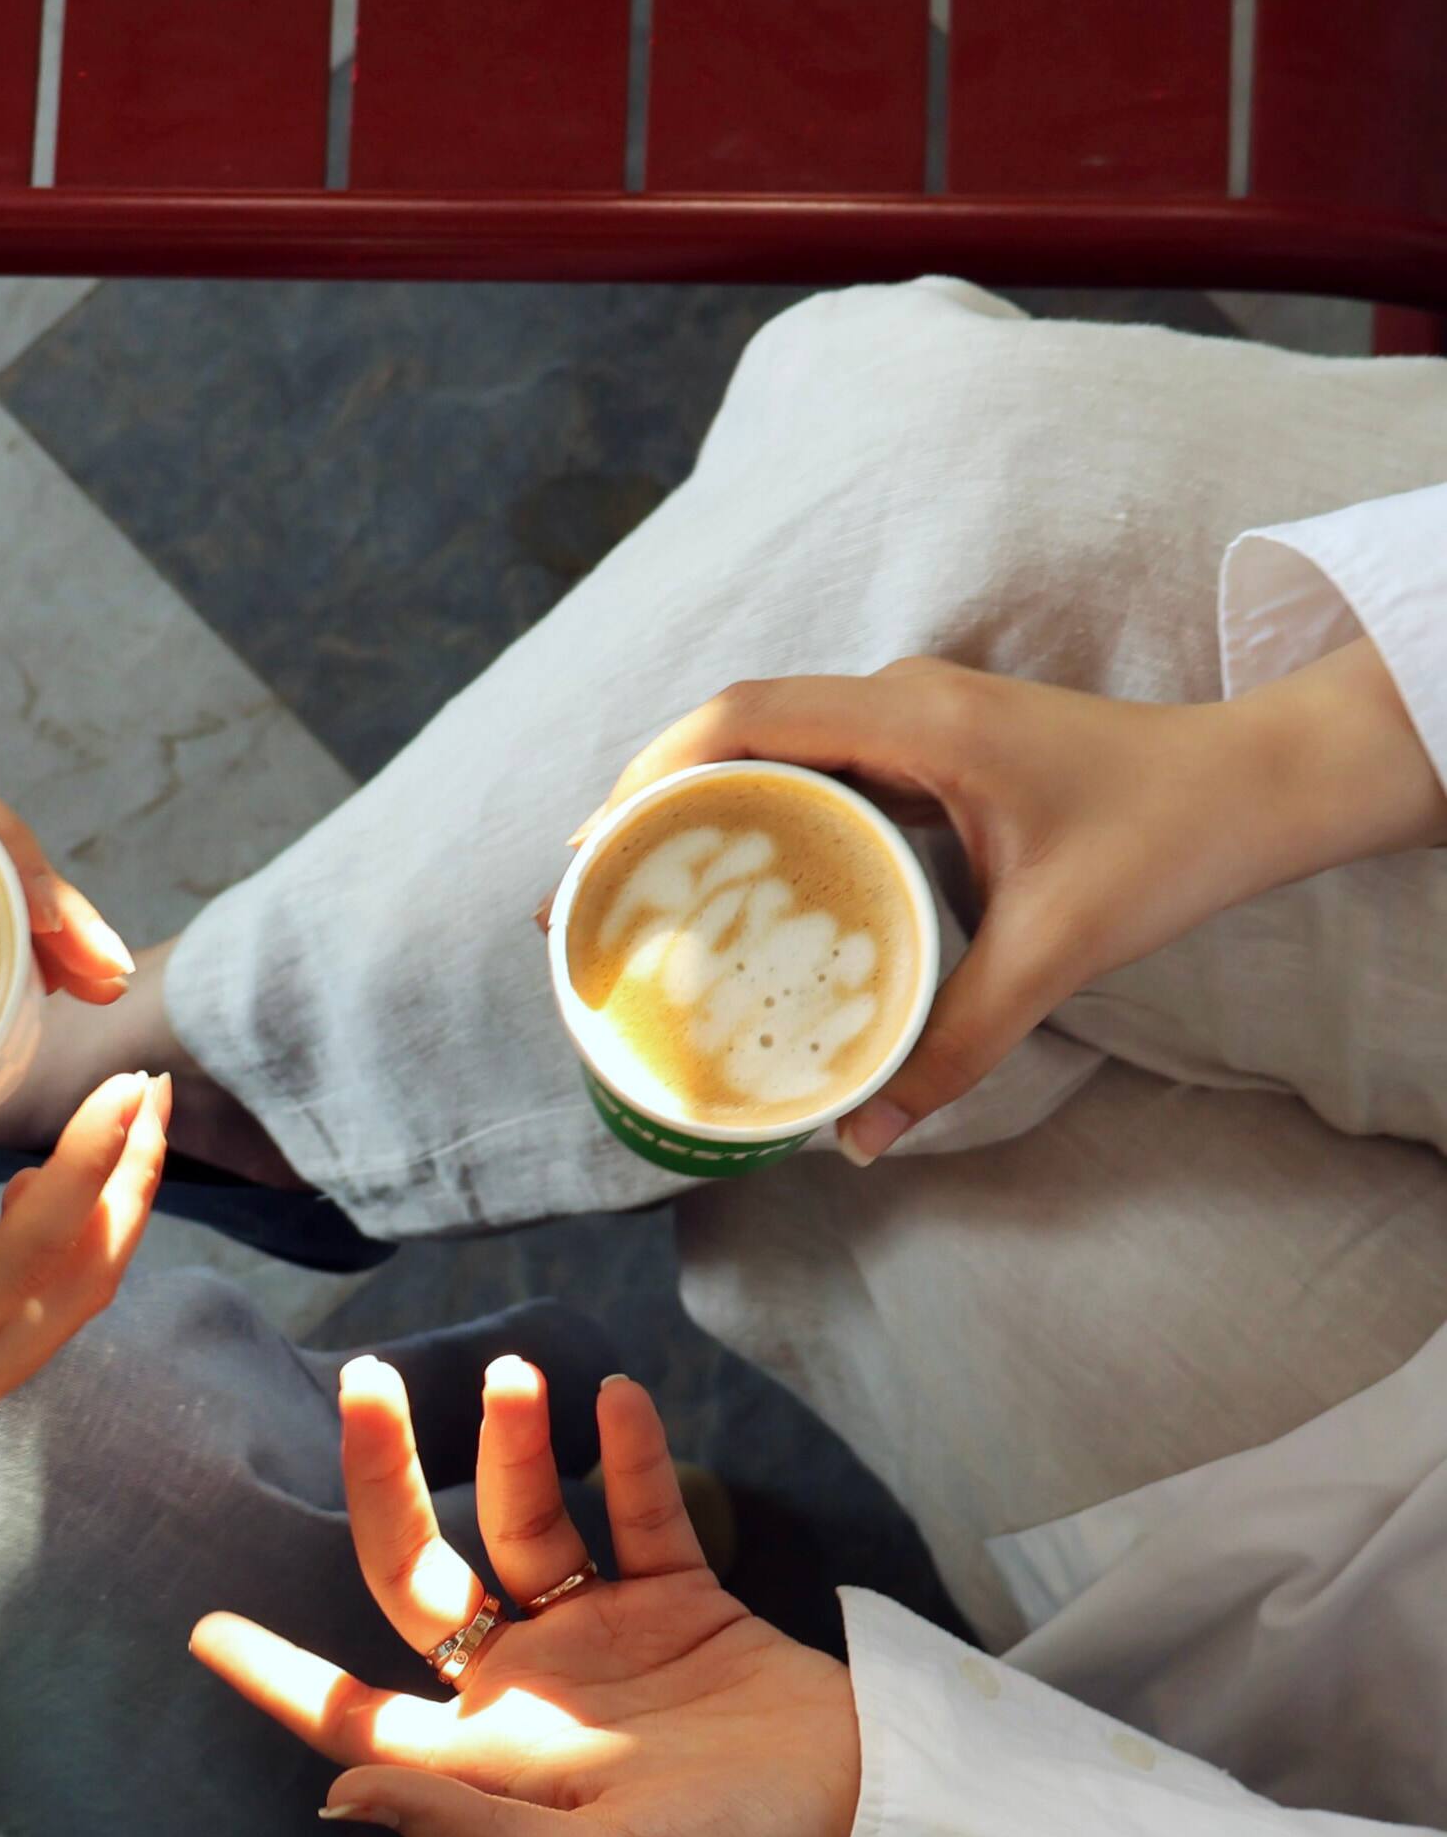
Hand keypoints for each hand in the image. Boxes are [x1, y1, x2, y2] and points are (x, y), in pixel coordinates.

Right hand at [0, 1041, 169, 1706]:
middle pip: (77, 1286)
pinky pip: (29, 1334)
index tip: (125, 1087)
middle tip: (148, 1085)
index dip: (85, 1168)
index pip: (20, 1258)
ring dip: (105, 1222)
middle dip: (128, 1182)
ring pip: (63, 1315)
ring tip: (120, 1130)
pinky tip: (40, 1205)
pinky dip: (62, 1262)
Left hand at [192, 1360, 859, 1836]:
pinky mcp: (683, 1604)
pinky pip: (635, 1514)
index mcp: (494, 1759)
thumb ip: (467, 1825)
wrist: (881, 1825)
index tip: (203, 1631)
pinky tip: (616, 1402)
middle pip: (424, 1570)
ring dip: (512, 1444)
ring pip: (525, 1520)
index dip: (281, 1679)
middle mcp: (531, 1689)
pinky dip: (624, 1456)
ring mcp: (604, 1638)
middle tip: (362, 1382)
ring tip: (518, 1375)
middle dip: (384, 1479)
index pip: (359, 1714)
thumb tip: (338, 1792)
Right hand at [569, 641, 1445, 1162]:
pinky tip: (723, 874)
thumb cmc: (1167, 842)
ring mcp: (908, 715)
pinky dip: (746, 804)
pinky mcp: (920, 742)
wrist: (1255, 783)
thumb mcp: (1056, 951)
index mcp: (918, 719)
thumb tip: (861, 1136)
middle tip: (581, 888)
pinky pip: (805, 759)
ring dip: (688, 800)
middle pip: (729, 725)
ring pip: (762, 739)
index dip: (651, 775)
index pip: (747, 718)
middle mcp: (899, 700)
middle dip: (642, 799)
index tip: (593, 846)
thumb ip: (956, 1046)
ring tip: (628, 883)